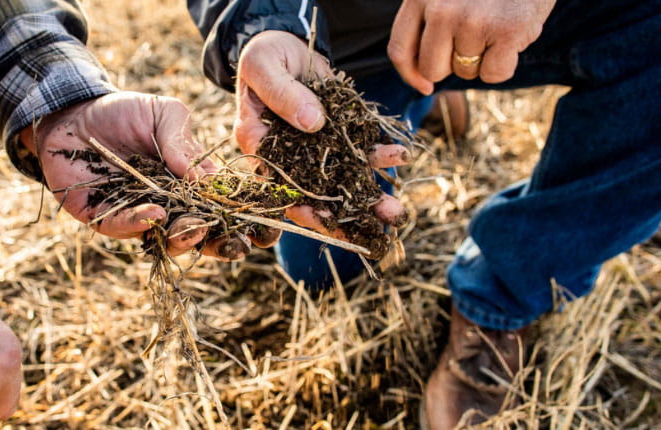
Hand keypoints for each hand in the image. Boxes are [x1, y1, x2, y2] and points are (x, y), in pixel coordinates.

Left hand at [20, 91, 256, 259]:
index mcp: (191, 184)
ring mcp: (138, 216)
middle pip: (201, 235)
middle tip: (233, 244)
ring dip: (183, 238)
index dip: (245, 224)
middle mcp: (169, 206)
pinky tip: (154, 214)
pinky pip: (123, 228)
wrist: (73, 112)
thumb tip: (201, 178)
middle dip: (219, 243)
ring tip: (191, 229)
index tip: (264, 233)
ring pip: (166, 240)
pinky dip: (139, 224)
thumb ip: (183, 141)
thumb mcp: (165, 113)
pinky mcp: (105, 218)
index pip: (223, 209)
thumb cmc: (125, 112)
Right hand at [235, 31, 410, 238]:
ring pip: (343, 179)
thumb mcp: (263, 67)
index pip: (278, 186)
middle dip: (346, 215)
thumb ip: (281, 94)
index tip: (325, 219)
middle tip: (375, 228)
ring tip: (396, 210)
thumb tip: (311, 122)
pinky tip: (400, 155)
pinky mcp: (339, 134)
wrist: (286, 44)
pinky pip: (361, 150)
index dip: (300, 207)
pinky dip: (381, 156)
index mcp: (260, 146)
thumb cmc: (264, 56)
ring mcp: (317, 149)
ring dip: (370, 197)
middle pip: (316, 195)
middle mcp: (289, 158)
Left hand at [387, 0, 555, 94]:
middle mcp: (441, 8)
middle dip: (453, 64)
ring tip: (496, 26)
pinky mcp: (506, 30)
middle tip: (476, 38)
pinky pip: (493, 74)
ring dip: (482, 59)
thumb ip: (427, 22)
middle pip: (432, 69)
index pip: (400, 49)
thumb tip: (421, 78)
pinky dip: (505, 64)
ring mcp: (472, 19)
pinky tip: (511, 37)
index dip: (411, 75)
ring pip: (465, 72)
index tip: (425, 87)